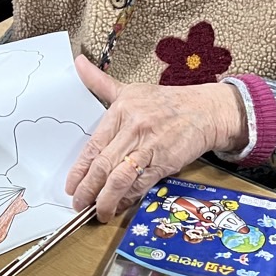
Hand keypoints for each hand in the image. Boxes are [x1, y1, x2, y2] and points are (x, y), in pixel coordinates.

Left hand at [66, 54, 248, 220]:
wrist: (204, 111)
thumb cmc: (166, 102)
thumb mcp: (131, 89)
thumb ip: (100, 83)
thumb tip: (77, 63)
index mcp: (121, 111)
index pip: (93, 145)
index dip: (79, 170)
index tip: (71, 186)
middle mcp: (133, 128)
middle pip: (103, 165)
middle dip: (87, 189)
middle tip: (79, 203)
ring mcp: (149, 146)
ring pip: (119, 178)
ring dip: (106, 199)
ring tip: (98, 211)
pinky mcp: (164, 162)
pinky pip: (141, 184)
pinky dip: (129, 198)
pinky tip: (120, 205)